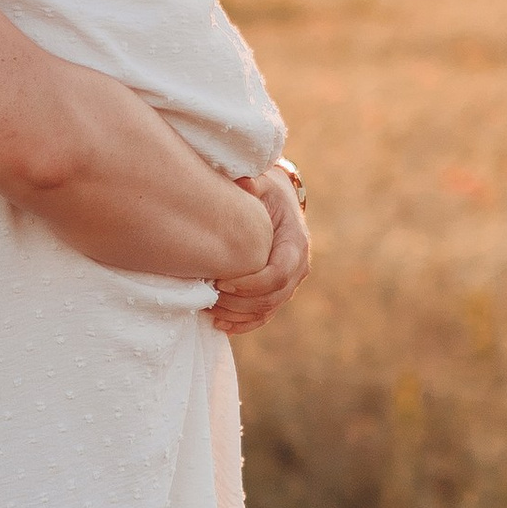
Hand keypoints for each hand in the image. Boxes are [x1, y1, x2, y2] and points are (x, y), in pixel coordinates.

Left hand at [212, 163, 309, 333]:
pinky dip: (242, 324)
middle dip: (239, 302)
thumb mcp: (263, 185)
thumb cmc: (266, 195)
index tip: (221, 282)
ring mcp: (289, 284)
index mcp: (295, 244)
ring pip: (266, 310)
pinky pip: (262, 316)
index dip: (251, 283)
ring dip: (236, 315)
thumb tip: (243, 183)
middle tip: (209, 296)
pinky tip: (219, 324)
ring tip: (208, 310)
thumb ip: (254, 186)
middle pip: (272, 298)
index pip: (278, 274)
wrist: (278, 206)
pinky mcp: (277, 294)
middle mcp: (298, 268)